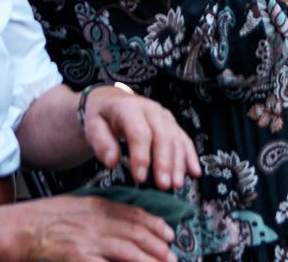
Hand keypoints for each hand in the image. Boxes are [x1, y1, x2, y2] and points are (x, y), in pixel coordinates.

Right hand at [0, 196, 174, 261]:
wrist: (13, 229)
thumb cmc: (37, 220)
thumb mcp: (71, 206)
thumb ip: (94, 214)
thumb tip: (116, 224)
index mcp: (93, 206)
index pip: (132, 214)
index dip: (154, 224)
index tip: (168, 233)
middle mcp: (94, 221)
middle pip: (135, 232)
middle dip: (157, 245)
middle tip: (172, 255)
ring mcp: (86, 240)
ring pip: (128, 250)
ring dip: (149, 259)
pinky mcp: (77, 256)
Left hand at [80, 87, 198, 189]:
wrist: (112, 101)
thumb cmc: (102, 118)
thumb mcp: (93, 126)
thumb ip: (101, 143)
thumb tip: (112, 162)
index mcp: (130, 108)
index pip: (139, 132)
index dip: (141, 156)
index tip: (140, 178)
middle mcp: (151, 110)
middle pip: (162, 136)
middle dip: (164, 162)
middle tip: (163, 186)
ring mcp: (165, 117)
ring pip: (176, 139)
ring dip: (178, 163)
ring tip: (176, 185)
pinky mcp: (172, 124)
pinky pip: (185, 139)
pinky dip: (191, 156)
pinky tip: (195, 173)